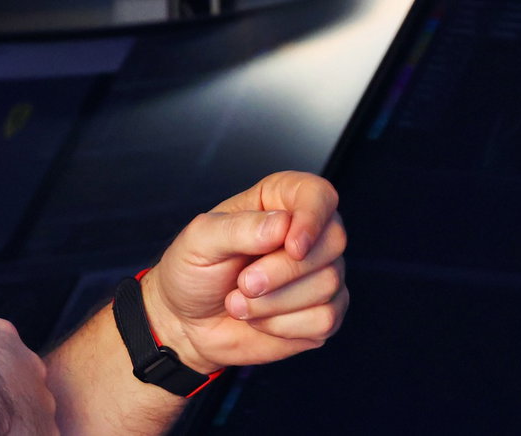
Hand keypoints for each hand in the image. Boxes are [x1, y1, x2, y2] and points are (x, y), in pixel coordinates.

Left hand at [140, 171, 347, 369]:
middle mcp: (307, 234)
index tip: (292, 246)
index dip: (312, 217)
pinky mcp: (323, 313)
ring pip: (328, 284)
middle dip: (284, 270)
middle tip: (243, 283)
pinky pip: (325, 319)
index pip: (319, 194)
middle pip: (332, 241)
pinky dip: (283, 326)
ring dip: (274, 302)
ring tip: (239, 302)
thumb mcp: (200, 241)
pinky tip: (259, 320)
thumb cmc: (193, 271)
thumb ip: (238, 228)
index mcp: (278, 202)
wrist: (188, 323)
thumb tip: (282, 225)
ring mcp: (319, 274)